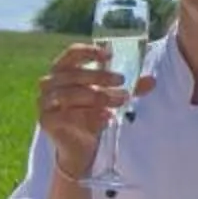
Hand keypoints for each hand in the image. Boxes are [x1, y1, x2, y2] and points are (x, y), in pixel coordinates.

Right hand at [36, 42, 143, 179]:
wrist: (80, 147)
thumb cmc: (93, 115)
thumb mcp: (112, 98)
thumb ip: (130, 89)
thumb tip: (152, 80)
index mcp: (62, 70)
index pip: (71, 53)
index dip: (89, 51)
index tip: (110, 54)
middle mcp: (49, 83)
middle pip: (74, 74)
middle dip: (100, 77)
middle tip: (122, 82)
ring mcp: (44, 101)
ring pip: (70, 94)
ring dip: (98, 97)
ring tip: (120, 102)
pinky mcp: (46, 120)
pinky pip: (67, 115)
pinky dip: (89, 116)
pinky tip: (107, 118)